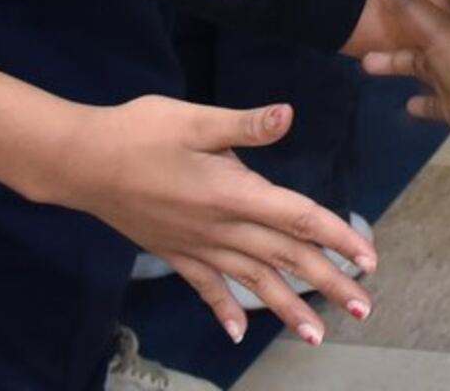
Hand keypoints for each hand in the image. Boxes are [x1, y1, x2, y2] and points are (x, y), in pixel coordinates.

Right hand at [43, 98, 377, 347]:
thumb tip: (287, 115)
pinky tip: (239, 335)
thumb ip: (245, 125)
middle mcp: (220, 228)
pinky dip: (223, 311)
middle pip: (285, 259)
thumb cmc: (139, 132)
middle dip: (327, 284)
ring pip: (251, 281)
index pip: (298, 218)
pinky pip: (205, 287)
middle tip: (364, 310)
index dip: (337, 237)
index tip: (369, 260)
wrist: (80, 163)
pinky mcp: (173, 252)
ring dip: (286, 309)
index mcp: (233, 193)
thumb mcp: (195, 120)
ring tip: (316, 335)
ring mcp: (196, 245)